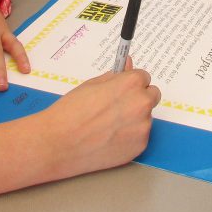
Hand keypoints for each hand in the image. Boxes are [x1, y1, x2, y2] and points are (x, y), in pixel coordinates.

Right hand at [40, 59, 160, 178]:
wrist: (60, 143)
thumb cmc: (71, 111)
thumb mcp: (92, 85)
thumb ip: (115, 76)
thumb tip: (128, 64)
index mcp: (131, 84)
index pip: (144, 77)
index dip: (131, 83)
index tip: (123, 89)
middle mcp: (142, 104)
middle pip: (151, 96)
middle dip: (139, 98)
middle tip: (118, 107)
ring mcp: (143, 127)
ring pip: (145, 117)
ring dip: (134, 118)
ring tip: (108, 126)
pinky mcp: (140, 147)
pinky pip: (140, 136)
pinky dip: (130, 136)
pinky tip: (110, 138)